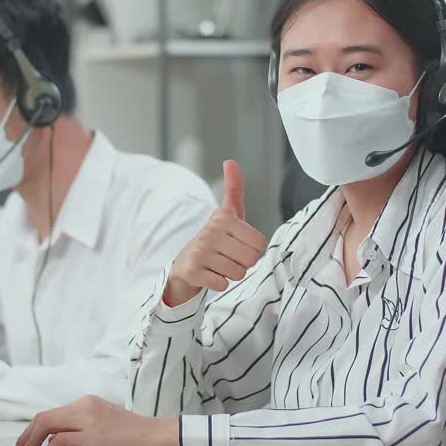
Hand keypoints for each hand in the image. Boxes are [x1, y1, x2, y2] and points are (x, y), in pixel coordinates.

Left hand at [12, 395, 180, 445]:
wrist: (158, 435)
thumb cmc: (135, 433)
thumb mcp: (104, 422)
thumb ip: (84, 425)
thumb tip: (59, 439)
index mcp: (87, 402)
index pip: (50, 413)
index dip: (32, 429)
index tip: (24, 443)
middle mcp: (85, 405)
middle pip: (43, 417)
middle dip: (25, 436)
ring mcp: (89, 419)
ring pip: (47, 425)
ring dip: (31, 442)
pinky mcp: (95, 435)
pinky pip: (62, 440)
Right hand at [163, 160, 267, 306]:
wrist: (185, 263)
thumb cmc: (215, 238)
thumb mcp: (227, 213)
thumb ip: (234, 189)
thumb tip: (231, 161)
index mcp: (223, 219)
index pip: (260, 244)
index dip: (252, 249)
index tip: (237, 244)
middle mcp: (210, 233)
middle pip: (251, 260)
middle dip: (243, 263)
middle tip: (228, 257)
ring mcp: (200, 252)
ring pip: (238, 273)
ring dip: (231, 274)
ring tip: (218, 265)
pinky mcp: (192, 271)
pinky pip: (222, 285)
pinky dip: (219, 283)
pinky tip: (209, 274)